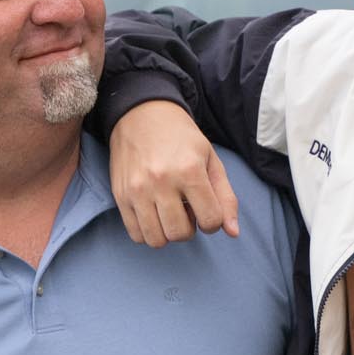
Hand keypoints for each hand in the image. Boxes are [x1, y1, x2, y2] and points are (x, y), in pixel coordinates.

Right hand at [111, 100, 239, 243]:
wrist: (141, 115)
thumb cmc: (182, 139)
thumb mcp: (211, 160)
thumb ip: (226, 198)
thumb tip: (233, 232)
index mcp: (189, 171)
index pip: (210, 220)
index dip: (213, 221)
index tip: (206, 209)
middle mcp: (161, 181)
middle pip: (180, 234)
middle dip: (189, 228)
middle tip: (186, 210)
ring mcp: (137, 189)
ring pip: (156, 240)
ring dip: (167, 233)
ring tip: (168, 212)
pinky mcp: (120, 195)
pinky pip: (136, 234)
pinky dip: (148, 232)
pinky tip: (153, 214)